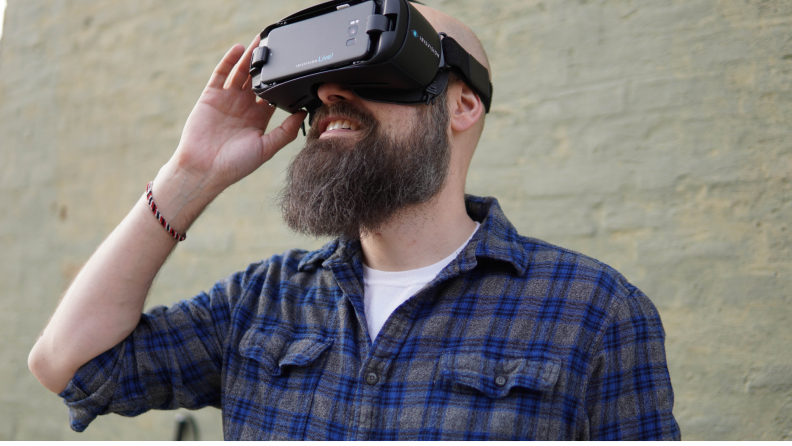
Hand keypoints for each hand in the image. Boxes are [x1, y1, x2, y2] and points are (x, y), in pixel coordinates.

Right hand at [155, 36, 306, 226]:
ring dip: (250, 57)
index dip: (281, 82)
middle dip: (265, 63)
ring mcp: (227, 100)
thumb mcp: (266, 149)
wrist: (203, 169)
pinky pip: (221, 74)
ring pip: (241, 72)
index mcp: (258, 119)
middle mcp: (244, 107)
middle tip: (277, 45)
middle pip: (257, 79)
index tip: (293, 68)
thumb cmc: (235, 165)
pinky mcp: (211, 96)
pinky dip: (229, 60)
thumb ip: (285, 132)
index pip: (273, 94)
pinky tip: (239, 49)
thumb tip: (303, 114)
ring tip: (261, 40)